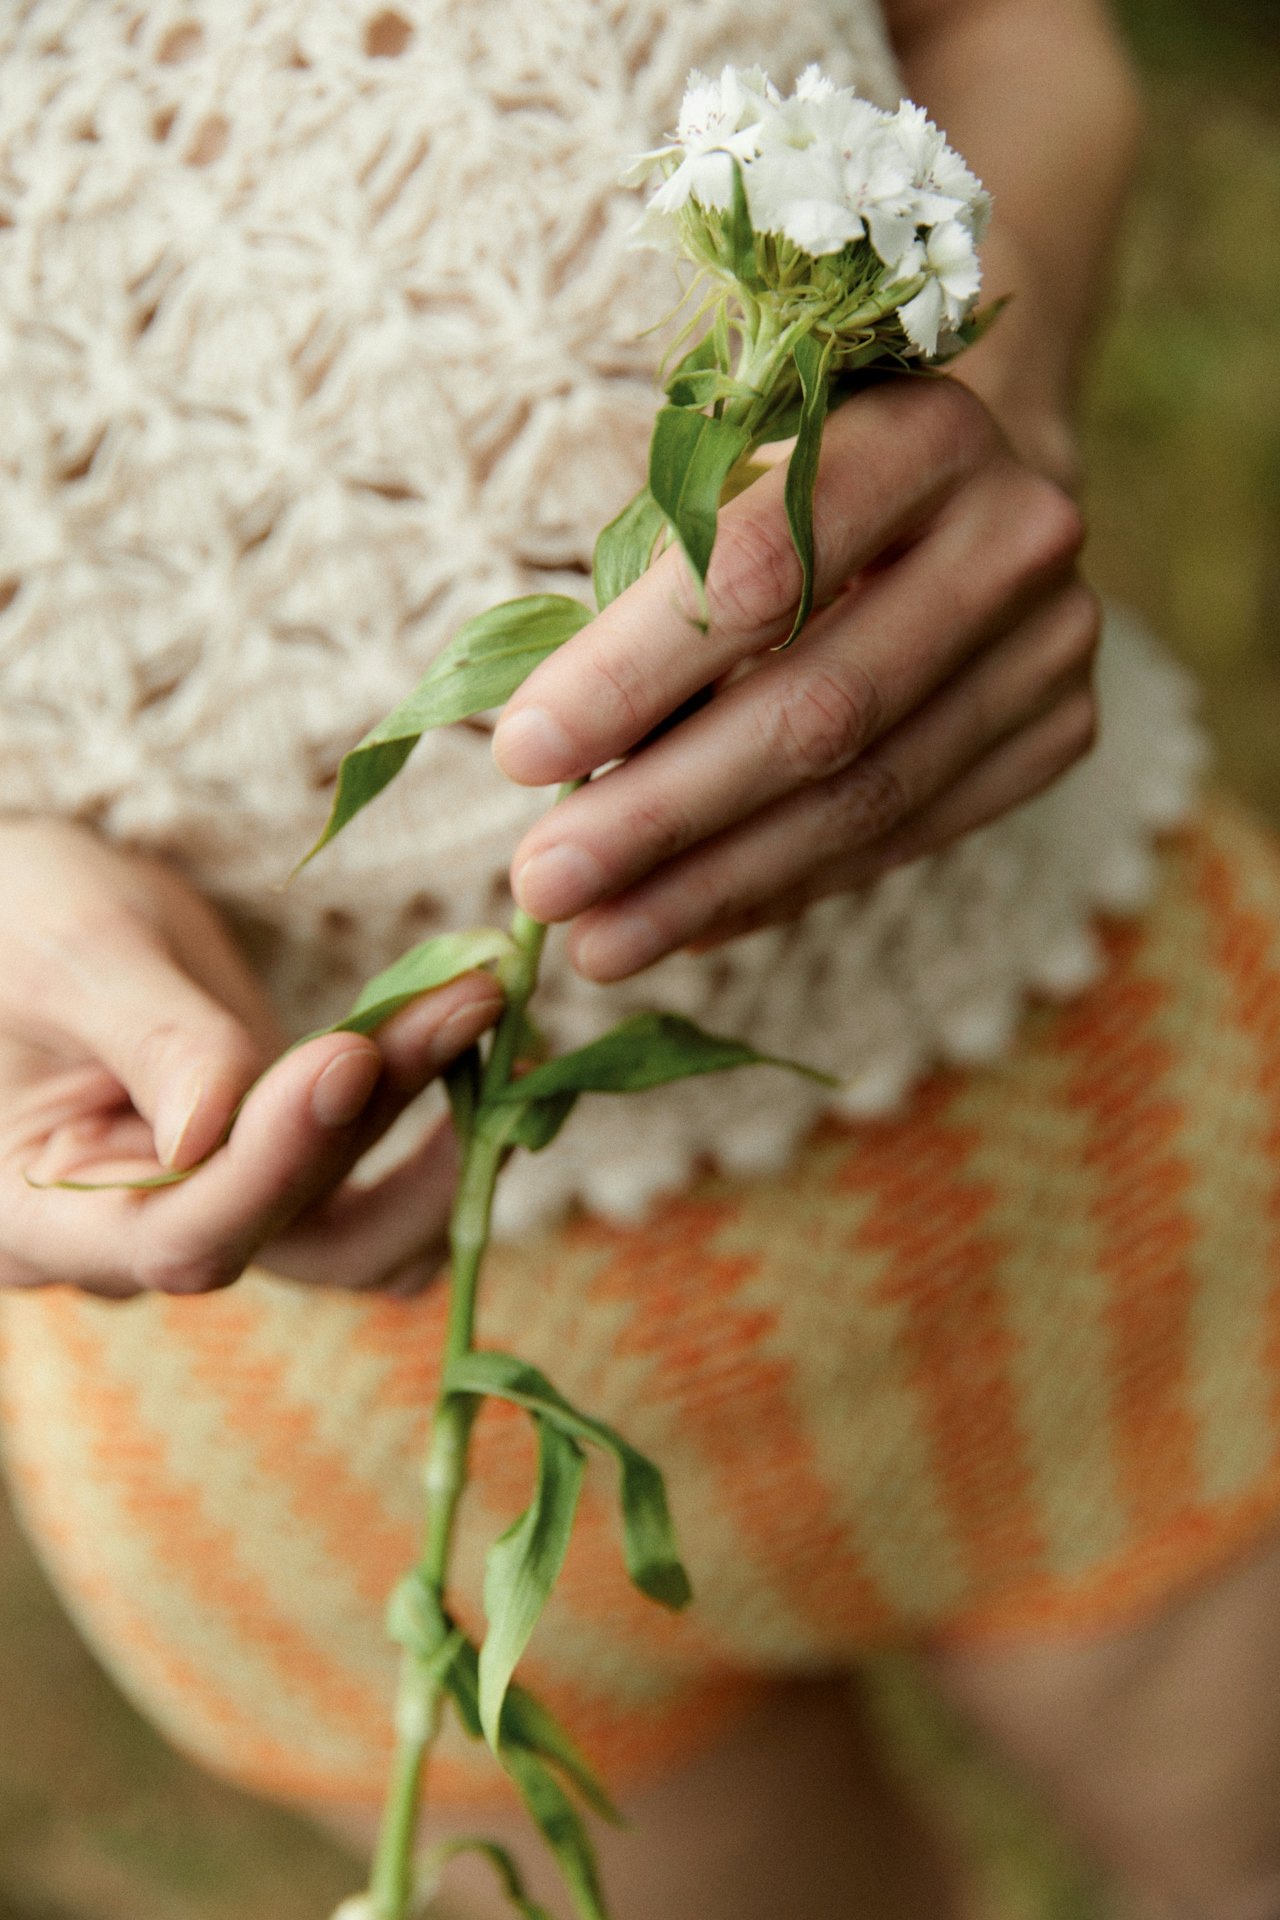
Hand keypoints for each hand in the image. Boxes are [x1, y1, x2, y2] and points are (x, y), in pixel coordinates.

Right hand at [0, 820, 501, 1297]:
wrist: (25, 904)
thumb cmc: (12, 914)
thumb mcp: (68, 953)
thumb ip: (148, 1038)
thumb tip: (216, 1126)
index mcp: (41, 1218)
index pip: (182, 1235)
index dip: (278, 1158)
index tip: (352, 1056)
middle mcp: (133, 1243)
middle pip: (285, 1228)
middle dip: (381, 1113)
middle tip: (467, 999)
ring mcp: (211, 1210)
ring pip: (343, 1219)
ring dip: (427, 1124)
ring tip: (483, 1008)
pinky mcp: (267, 1167)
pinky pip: (359, 1185)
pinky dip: (427, 1127)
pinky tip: (475, 1043)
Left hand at [492, 376, 1098, 980]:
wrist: (968, 491)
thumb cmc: (805, 490)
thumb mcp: (728, 487)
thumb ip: (659, 600)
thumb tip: (558, 775)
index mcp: (919, 432)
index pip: (760, 571)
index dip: (632, 673)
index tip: (517, 753)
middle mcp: (1014, 535)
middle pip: (821, 711)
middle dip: (662, 813)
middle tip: (544, 886)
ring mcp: (1052, 645)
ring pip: (865, 800)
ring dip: (713, 884)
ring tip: (597, 943)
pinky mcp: (1060, 733)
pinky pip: (902, 841)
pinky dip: (781, 888)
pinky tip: (687, 925)